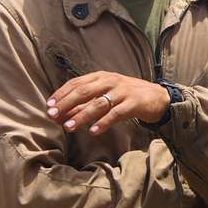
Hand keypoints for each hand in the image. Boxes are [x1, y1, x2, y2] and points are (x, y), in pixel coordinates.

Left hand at [46, 71, 168, 135]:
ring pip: (98, 103)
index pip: (77, 82)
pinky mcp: (134, 103)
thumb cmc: (127, 97)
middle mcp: (111, 81)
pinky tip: (94, 131)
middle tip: (53, 115)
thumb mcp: (106, 96)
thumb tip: (63, 116)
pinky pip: (116, 113)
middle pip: (84, 91)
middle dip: (67, 103)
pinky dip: (104, 122)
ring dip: (81, 115)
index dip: (62, 93)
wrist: (157, 97)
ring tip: (68, 126)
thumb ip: (86, 104)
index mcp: (102, 77)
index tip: (49, 106)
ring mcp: (123, 91)